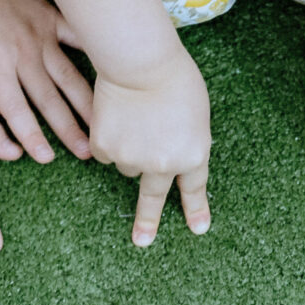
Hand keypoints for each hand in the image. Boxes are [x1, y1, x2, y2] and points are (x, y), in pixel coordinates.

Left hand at [0, 0, 95, 167]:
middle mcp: (23, 54)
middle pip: (50, 99)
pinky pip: (78, 36)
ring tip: (104, 123)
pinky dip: (97, 50)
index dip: (32, 136)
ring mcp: (42, 35)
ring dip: (87, 103)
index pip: (16, 111)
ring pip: (69, 75)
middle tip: (88, 153)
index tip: (47, 158)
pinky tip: (116, 68)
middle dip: (69, 129)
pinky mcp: (51, 18)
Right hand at [91, 52, 210, 245]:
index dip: (196, 209)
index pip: (194, 188)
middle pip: (153, 197)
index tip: (198, 229)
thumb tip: (169, 154)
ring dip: (129, 147)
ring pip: (127, 163)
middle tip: (142, 241)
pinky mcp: (105, 149)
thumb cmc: (174, 77)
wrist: (140, 63)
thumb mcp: (196, 113)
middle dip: (148, 221)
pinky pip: (106, 151)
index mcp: (193, 155)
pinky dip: (109, 136)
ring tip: (135, 116)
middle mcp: (163, 165)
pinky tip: (116, 114)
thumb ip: (186, 139)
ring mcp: (132, 159)